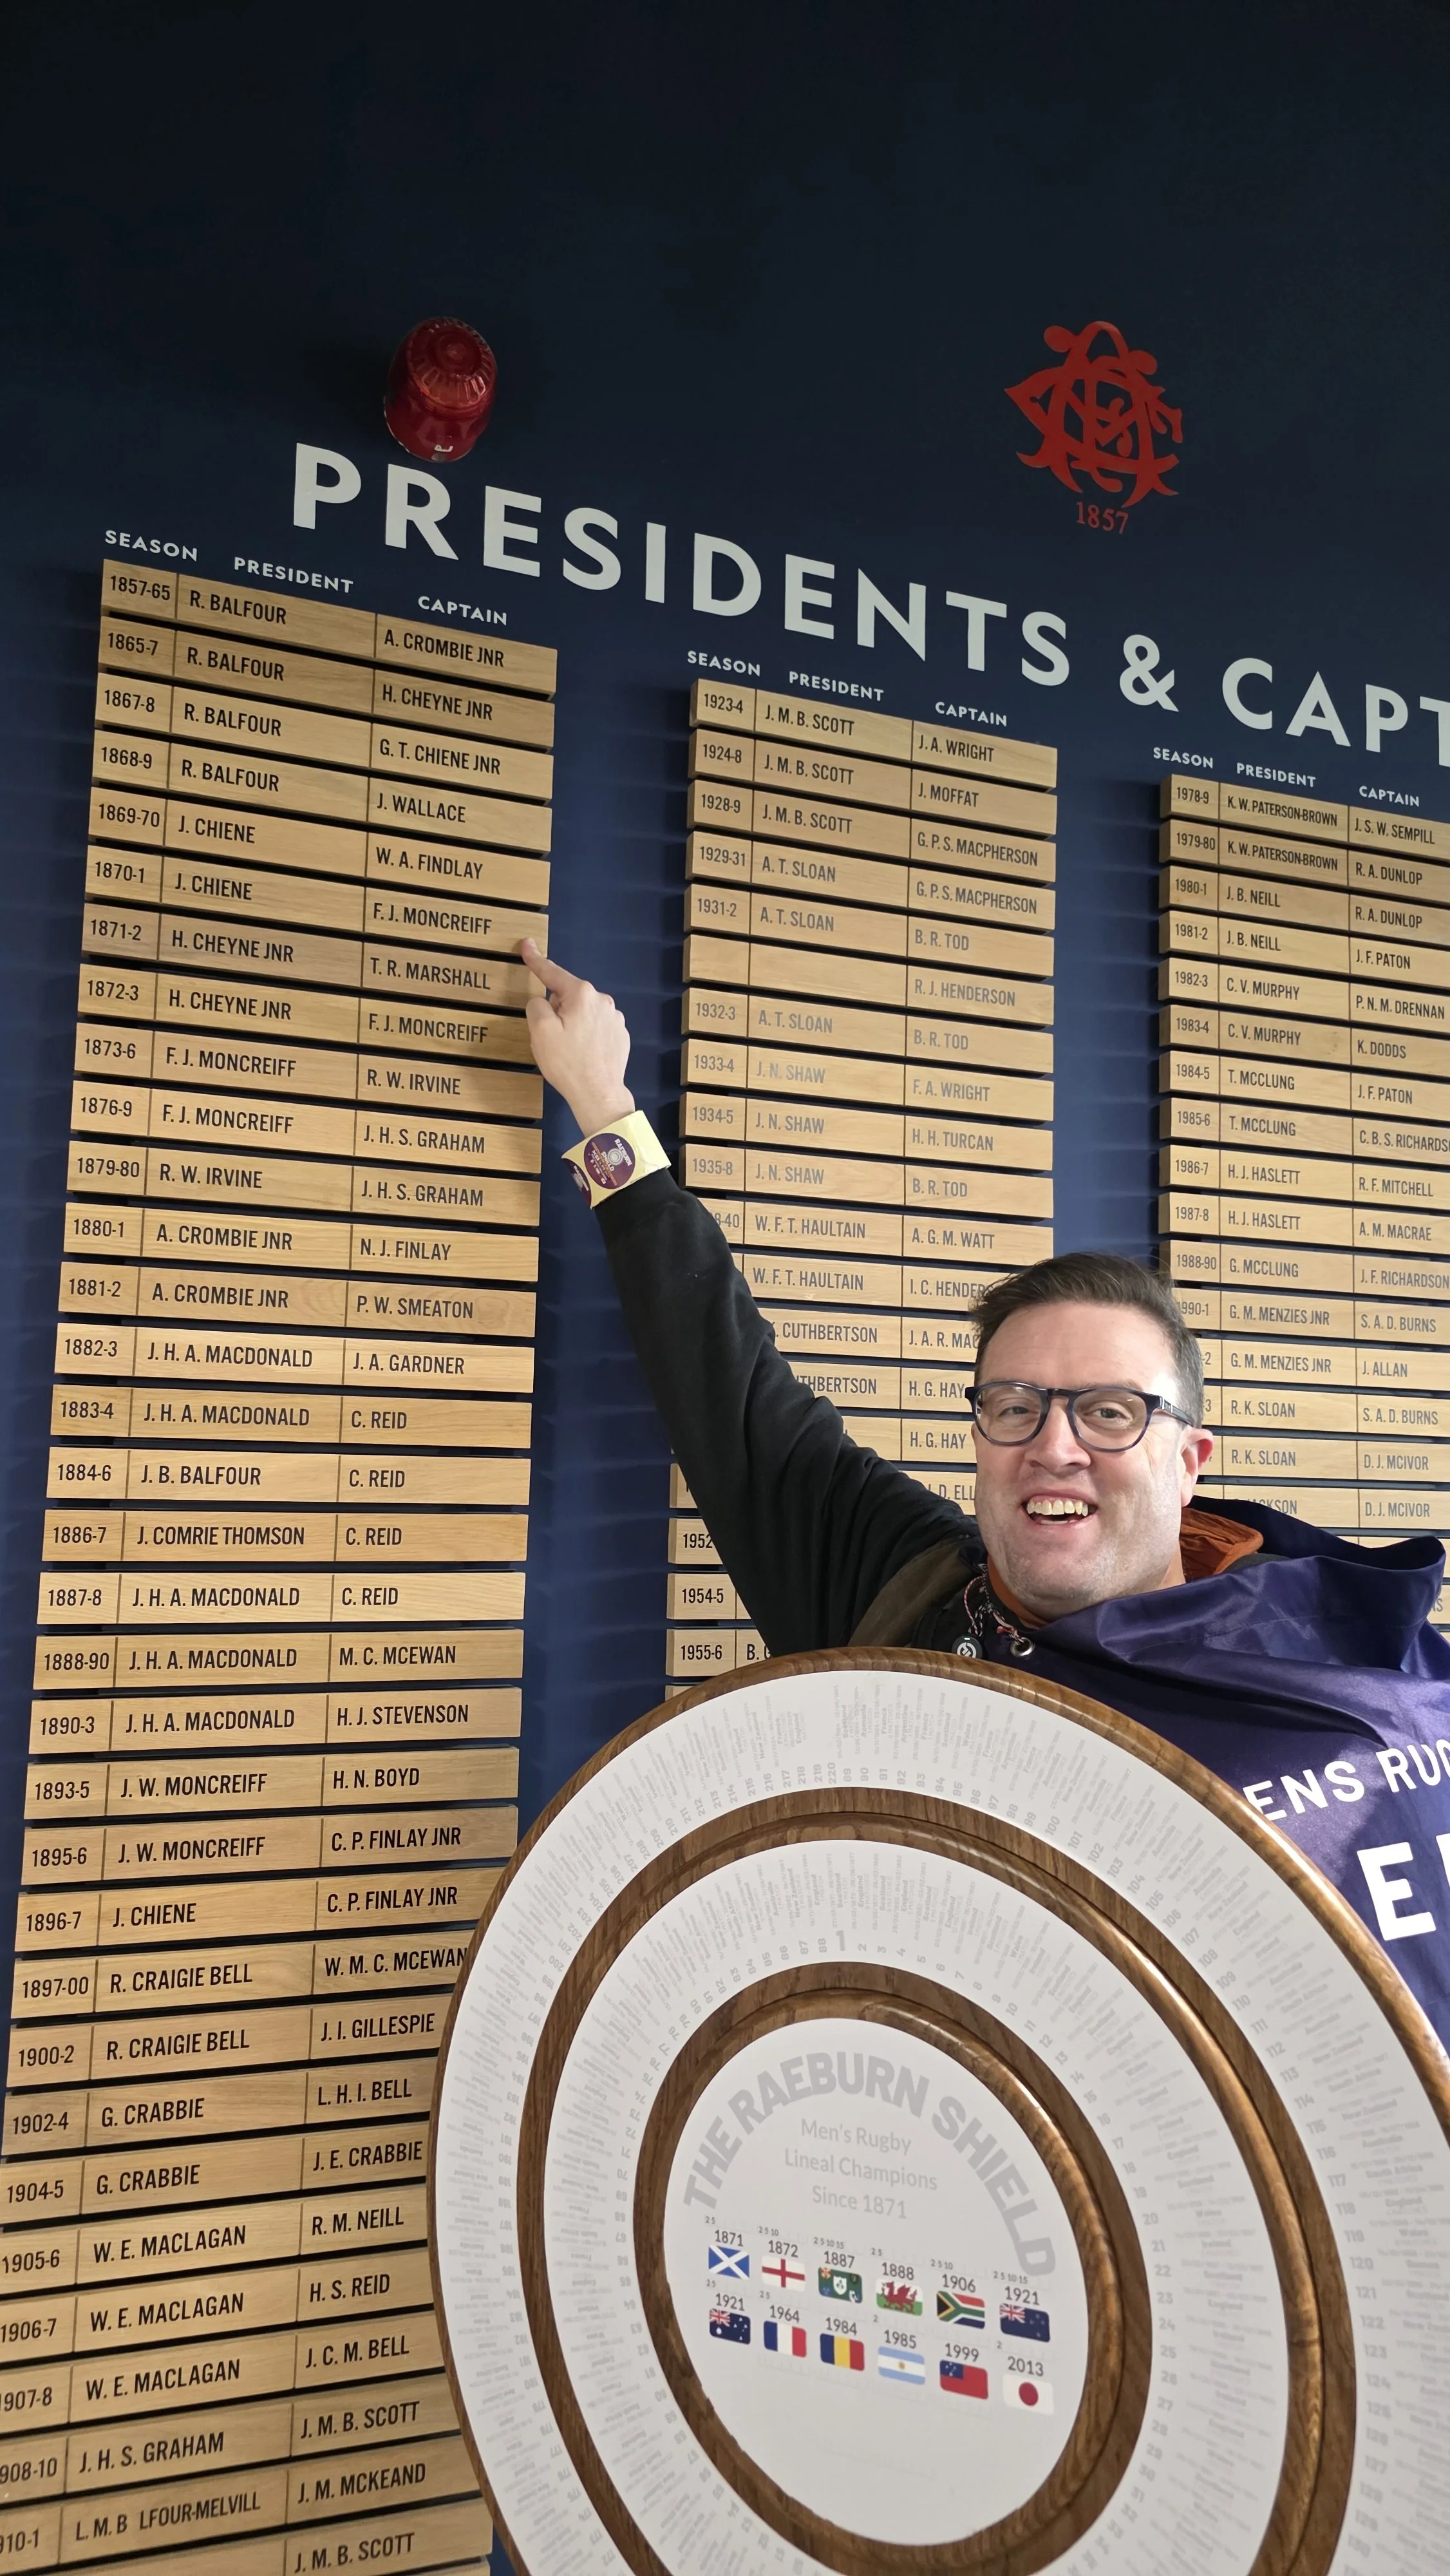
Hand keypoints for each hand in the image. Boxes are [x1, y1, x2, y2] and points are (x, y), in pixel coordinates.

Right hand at [522, 939, 635, 1135]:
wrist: (598, 1094)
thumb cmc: (567, 1062)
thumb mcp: (540, 1031)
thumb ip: (536, 1006)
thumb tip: (542, 1001)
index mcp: (581, 994)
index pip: (553, 973)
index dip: (536, 960)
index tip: (527, 945)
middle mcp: (602, 1000)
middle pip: (568, 996)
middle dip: (557, 1010)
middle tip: (553, 1038)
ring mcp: (615, 1018)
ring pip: (583, 1012)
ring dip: (572, 1024)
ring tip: (570, 1051)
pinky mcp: (621, 1035)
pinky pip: (596, 1028)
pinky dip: (586, 1036)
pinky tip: (584, 1055)